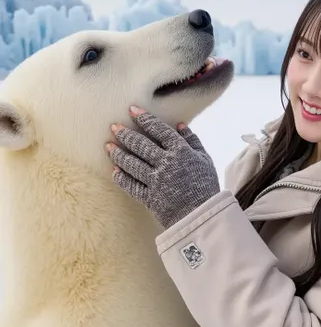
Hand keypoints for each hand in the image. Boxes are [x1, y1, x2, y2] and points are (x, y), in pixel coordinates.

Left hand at [106, 106, 219, 228]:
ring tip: (108, 146)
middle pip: (142, 145)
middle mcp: (166, 164)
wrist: (202, 216)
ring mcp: (156, 181)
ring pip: (133, 164)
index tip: (133, 110)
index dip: (145, 119)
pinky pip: (132, 186)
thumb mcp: (205, 160)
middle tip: (113, 126)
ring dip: (119, 154)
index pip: (160, 130)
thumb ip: (193, 141)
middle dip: (126, 134)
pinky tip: (114, 171)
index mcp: (181, 152)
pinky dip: (122, 178)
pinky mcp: (149, 197)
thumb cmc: (206, 186)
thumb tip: (180, 125)